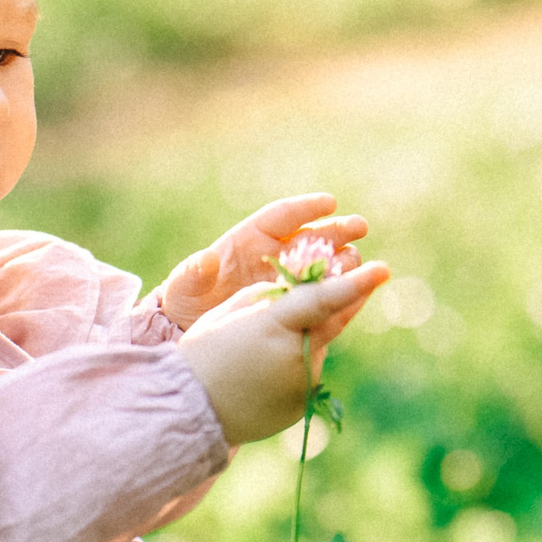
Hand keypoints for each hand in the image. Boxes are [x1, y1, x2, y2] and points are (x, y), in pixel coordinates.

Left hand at [160, 193, 367, 329]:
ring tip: (356, 260)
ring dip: (341, 259)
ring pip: (321, 264)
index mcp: (248, 240)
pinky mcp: (294, 306)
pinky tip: (356, 290)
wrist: (193, 339)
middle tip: (359, 227)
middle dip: (335, 230)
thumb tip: (206, 261)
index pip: (280, 217)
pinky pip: (319, 294)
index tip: (329, 203)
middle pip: (309, 236)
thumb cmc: (183, 306)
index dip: (305, 208)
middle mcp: (272, 256)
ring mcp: (286, 282)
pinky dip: (337, 290)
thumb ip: (192, 274)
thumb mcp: (182, 291)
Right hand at [177, 260, 387, 445]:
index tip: (382, 269)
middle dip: (353, 297)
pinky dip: (294, 366)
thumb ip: (270, 299)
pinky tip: (264, 374)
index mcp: (274, 326)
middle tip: (372, 275)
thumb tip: (301, 292)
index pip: (322, 301)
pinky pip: (306, 374)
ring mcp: (302, 385)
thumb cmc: (203, 353)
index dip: (355, 284)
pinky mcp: (303, 405)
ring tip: (263, 350)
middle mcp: (296, 356)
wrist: (189, 411)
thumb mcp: (229, 313)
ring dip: (305, 338)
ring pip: (317, 348)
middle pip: (334, 321)